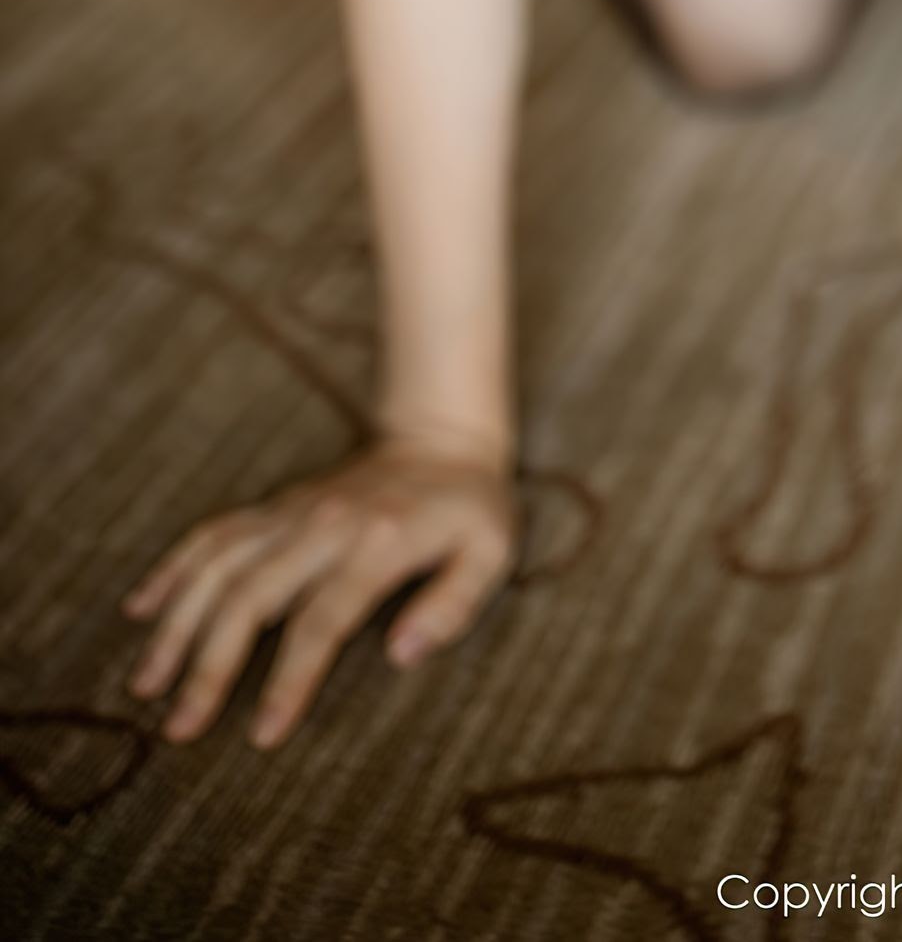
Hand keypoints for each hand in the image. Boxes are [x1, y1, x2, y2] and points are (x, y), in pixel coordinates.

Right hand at [118, 429, 518, 748]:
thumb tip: (401, 654)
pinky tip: (140, 606)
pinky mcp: (275, 506)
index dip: (289, 681)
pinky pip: (213, 532)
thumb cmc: (472, 508)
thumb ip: (452, 604)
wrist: (443, 437)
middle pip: (250, 597)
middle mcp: (323, 523)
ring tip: (145, 684)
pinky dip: (173, 566)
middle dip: (209, 666)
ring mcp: (292, 511)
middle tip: (178, 729)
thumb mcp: (490, 553)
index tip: (260, 736)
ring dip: (177, 623)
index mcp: (378, 542)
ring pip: (217, 564)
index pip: (320, 621)